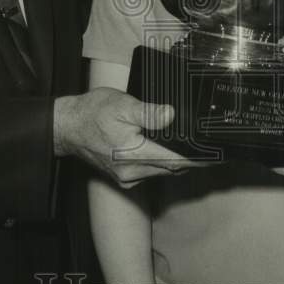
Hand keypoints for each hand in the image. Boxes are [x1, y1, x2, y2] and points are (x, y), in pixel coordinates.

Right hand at [53, 88, 202, 186]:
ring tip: (195, 149)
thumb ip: (148, 112)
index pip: (176, 161)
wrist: (66, 126)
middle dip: (192, 160)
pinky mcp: (122, 176)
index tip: (216, 156)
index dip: (199, 159)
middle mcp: (132, 172)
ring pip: (161, 171)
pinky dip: (162, 164)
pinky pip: (149, 172)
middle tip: (212, 150)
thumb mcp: (122, 105)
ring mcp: (126, 177)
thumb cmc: (92, 113)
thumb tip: (171, 115)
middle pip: (172, 168)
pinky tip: (168, 151)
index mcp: (134, 155)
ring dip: (177, 162)